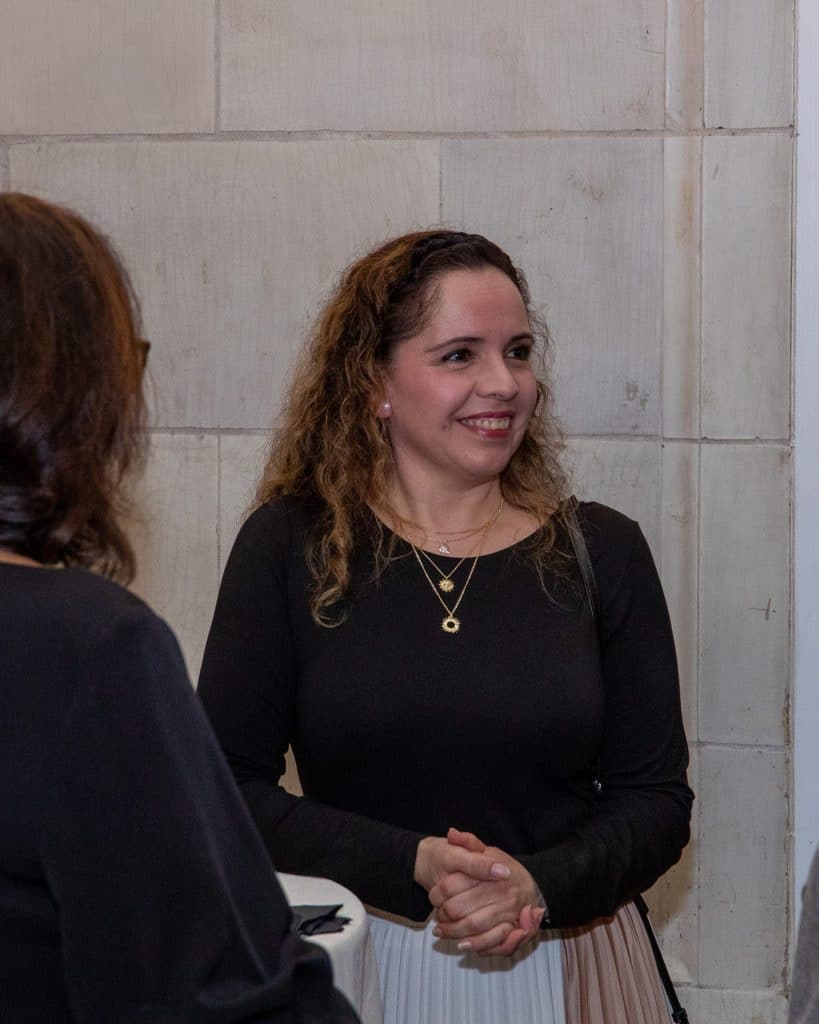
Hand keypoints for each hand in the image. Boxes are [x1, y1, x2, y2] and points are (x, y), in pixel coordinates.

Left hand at [429, 828, 543, 955]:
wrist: (534, 887)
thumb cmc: (507, 869)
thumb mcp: (490, 851)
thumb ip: (470, 843)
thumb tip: (451, 833)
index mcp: (490, 871)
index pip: (454, 884)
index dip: (439, 892)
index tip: (434, 895)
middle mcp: (499, 892)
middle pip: (460, 908)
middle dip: (443, 914)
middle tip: (437, 916)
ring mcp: (506, 912)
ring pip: (472, 926)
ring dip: (453, 932)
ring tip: (441, 932)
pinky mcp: (512, 929)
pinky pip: (490, 941)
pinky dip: (474, 945)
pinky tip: (462, 944)